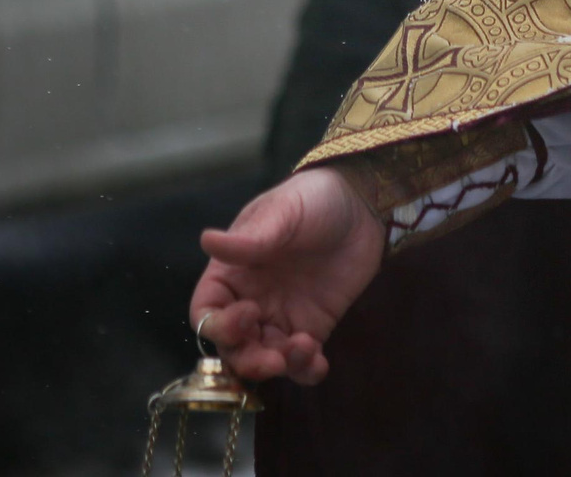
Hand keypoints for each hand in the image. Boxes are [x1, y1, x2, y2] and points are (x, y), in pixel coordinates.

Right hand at [191, 167, 386, 385]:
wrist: (363, 204)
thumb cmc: (313, 200)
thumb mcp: (282, 214)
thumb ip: (250, 239)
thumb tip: (206, 240)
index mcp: (231, 274)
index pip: (207, 312)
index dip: (218, 325)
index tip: (247, 315)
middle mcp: (250, 300)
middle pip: (233, 346)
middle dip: (248, 359)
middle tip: (274, 359)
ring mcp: (281, 317)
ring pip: (265, 357)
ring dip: (278, 366)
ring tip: (303, 349)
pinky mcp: (313, 326)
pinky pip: (302, 360)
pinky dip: (306, 370)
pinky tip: (318, 364)